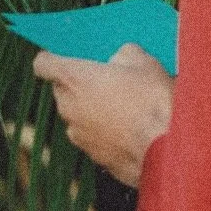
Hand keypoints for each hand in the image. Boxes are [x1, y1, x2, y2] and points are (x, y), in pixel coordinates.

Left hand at [33, 43, 174, 187]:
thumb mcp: (143, 62)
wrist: (167, 149)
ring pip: (78, 115)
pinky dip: (105, 132)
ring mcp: (77, 134)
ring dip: (93, 110)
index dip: (52, 58)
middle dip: (81, 85)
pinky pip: (93, 137)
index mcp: (73, 78)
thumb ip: (122, 54)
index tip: (64, 58)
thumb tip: (120, 58)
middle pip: (63, 90)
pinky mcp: (92, 156)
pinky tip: (131, 128)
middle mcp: (67, 107)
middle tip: (109, 80)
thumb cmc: (153, 102)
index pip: (43, 64)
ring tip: (126, 106)